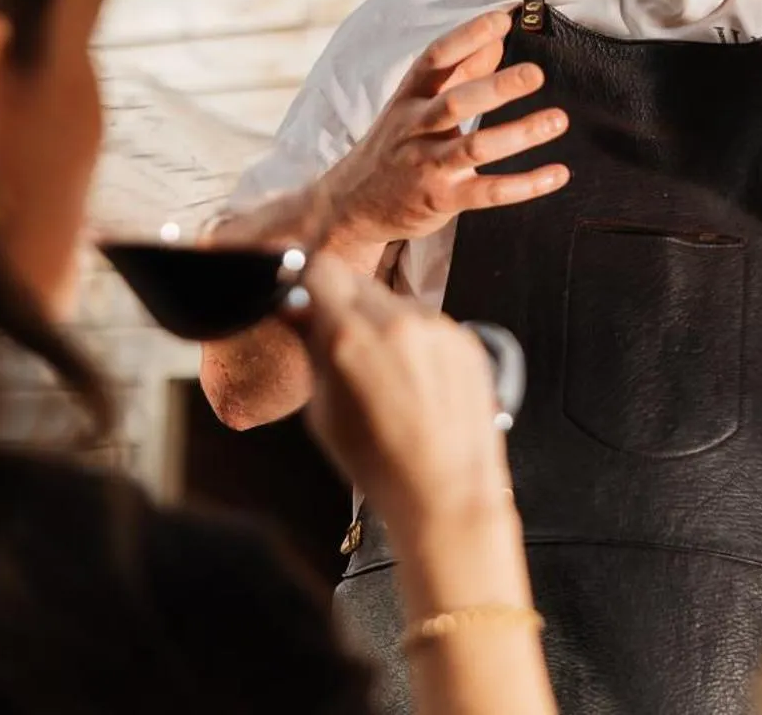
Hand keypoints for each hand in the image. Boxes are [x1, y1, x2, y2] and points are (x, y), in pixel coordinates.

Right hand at [209, 12, 569, 260]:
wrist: (352, 204)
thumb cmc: (396, 144)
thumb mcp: (417, 103)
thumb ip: (460, 72)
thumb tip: (499, 37)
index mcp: (409, 96)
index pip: (435, 59)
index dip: (467, 36)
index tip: (502, 19)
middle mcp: (415, 128)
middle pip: (455, 102)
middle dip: (496, 86)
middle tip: (536, 73)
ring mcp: (427, 166)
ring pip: (474, 148)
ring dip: (518, 134)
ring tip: (557, 120)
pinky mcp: (441, 199)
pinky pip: (488, 192)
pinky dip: (526, 184)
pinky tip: (558, 173)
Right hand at [285, 257, 515, 538]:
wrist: (447, 492)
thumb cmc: (379, 465)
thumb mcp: (323, 413)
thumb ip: (311, 350)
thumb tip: (296, 311)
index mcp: (350, 337)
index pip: (320, 270)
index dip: (308, 283)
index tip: (305, 297)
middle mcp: (396, 321)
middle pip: (358, 284)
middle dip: (343, 306)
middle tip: (340, 342)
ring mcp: (437, 328)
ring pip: (394, 303)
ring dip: (381, 324)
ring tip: (383, 374)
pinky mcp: (465, 339)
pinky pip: (428, 324)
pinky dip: (415, 341)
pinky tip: (415, 381)